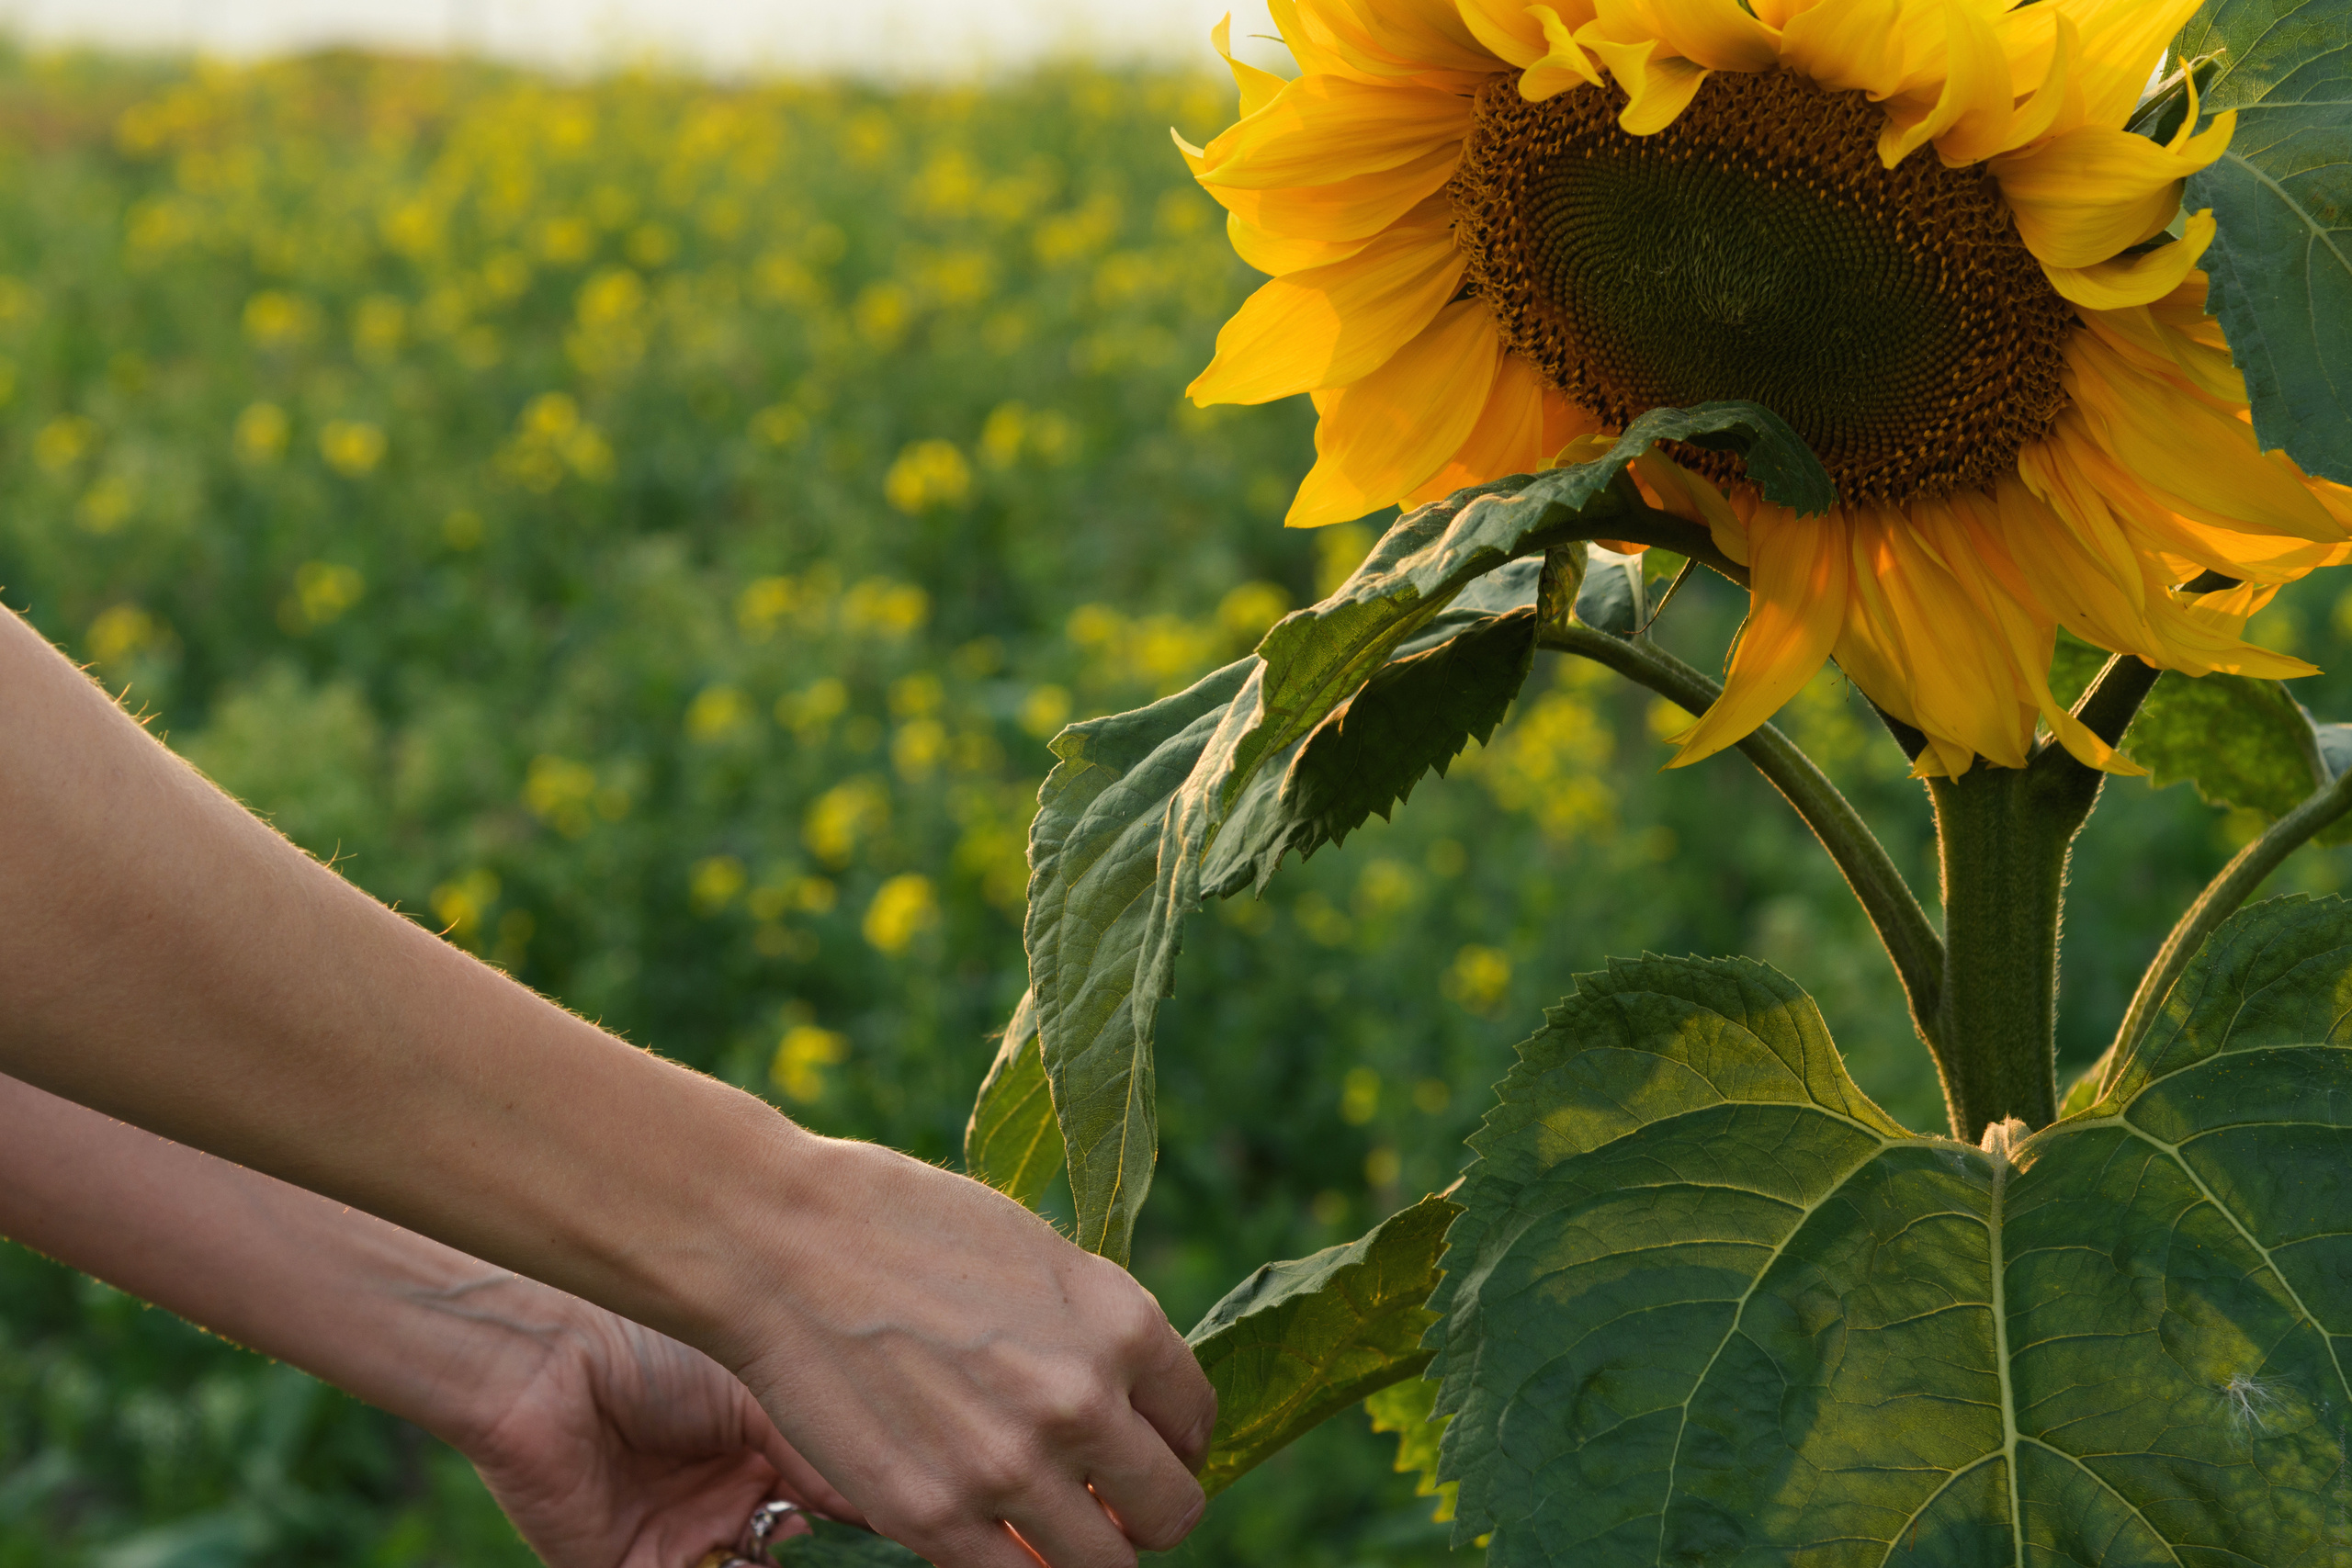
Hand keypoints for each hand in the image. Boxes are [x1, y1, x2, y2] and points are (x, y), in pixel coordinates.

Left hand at [451, 1290, 863, 1567]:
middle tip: (871, 1557)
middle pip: (792, 1550)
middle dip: (822, 1555)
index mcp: (759, 1447)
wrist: (550, 1366)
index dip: (870, 1519)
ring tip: (785, 1549)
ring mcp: (678, 1541)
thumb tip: (897, 1508)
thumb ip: (826, 1462)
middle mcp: (724, 1499)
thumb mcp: (762, 1400)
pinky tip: (749, 1562)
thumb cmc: (658, 1356)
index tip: (920, 1530)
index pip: (830, 1500)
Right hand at [723, 1139, 1215, 1567]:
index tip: (1144, 1443)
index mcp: (1120, 1323)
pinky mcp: (934, 1518)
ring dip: (1088, 1553)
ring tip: (1053, 1526)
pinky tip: (994, 1535)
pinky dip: (1016, 1566)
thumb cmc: (904, 1225)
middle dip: (1147, 1511)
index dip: (1175, 1441)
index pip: (1196, 1423)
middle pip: (1171, 1512)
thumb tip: (1130, 1398)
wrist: (781, 1242)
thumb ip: (1094, 1329)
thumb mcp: (1036, 1253)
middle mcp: (1082, 1402)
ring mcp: (1009, 1468)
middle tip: (1109, 1500)